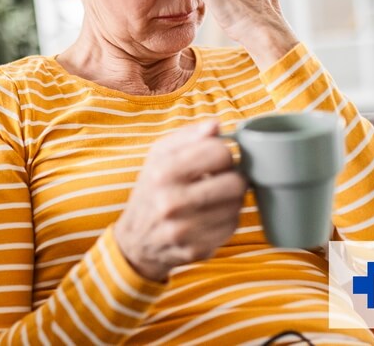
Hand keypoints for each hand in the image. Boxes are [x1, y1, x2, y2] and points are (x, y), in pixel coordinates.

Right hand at [114, 120, 247, 281]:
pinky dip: (227, 219)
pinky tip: (211, 215)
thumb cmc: (152, 190)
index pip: (220, 153)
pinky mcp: (198, 249)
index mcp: (162, 172)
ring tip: (215, 197)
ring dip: (231, 199)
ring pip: (237, 205)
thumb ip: (188, 136)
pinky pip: (232, 226)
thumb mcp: (159, 156)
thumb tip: (216, 125)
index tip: (215, 159)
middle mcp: (171, 202)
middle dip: (233, 177)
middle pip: (236, 182)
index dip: (222, 153)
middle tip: (221, 178)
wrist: (136, 240)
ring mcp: (185, 230)